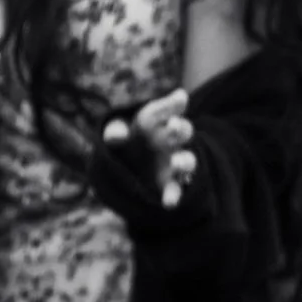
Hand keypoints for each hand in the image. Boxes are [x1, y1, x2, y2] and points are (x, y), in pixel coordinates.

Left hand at [102, 87, 195, 208]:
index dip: (174, 103)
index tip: (179, 98)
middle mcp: (171, 139)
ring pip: (186, 160)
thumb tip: (117, 136)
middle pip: (183, 131)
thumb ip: (114, 130)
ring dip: (184, 161)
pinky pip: (176, 189)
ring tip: (177, 163)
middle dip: (180, 128)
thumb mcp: (115, 132)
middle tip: (173, 126)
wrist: (128, 166)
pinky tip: (169, 203)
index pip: (169, 108)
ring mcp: (174, 161)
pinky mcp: (170, 183)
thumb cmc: (126, 141)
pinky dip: (174, 196)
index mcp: (158, 121)